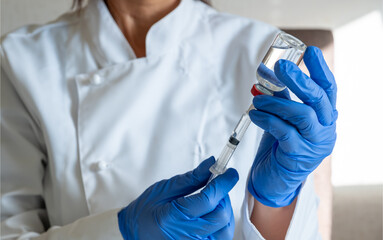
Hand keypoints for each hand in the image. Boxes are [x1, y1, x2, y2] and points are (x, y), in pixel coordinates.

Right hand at [118, 157, 238, 239]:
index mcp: (173, 218)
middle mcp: (185, 236)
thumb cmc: (145, 210)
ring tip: (214, 201)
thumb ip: (191, 178)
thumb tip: (212, 164)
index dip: (223, 183)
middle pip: (220, 216)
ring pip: (225, 230)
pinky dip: (221, 225)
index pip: (208, 199)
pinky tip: (212, 215)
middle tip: (217, 186)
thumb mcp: (165, 189)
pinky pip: (219, 238)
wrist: (135, 232)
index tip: (230, 173)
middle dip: (223, 197)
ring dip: (224, 211)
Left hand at [248, 46, 336, 206]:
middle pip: (319, 99)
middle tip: (283, 66)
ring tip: (258, 97)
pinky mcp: (298, 157)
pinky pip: (284, 132)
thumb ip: (280, 98)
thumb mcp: (283, 119)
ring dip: (278, 102)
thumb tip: (264, 73)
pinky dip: (268, 119)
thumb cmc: (280, 147)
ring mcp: (314, 145)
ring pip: (302, 115)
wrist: (275, 181)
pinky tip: (255, 114)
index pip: (329, 89)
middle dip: (300, 80)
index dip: (320, 70)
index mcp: (324, 118)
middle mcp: (325, 130)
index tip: (311, 51)